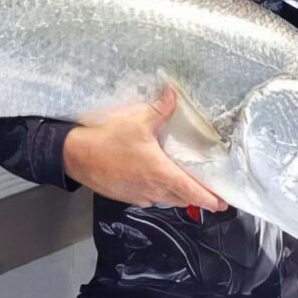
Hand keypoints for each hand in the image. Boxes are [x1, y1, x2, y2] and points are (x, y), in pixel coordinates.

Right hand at [64, 85, 227, 210]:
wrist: (75, 155)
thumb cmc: (108, 138)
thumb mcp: (137, 118)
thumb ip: (160, 108)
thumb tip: (173, 92)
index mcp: (161, 172)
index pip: (192, 191)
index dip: (210, 199)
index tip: (223, 204)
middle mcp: (153, 189)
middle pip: (182, 198)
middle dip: (196, 197)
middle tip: (209, 193)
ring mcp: (138, 195)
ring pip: (166, 200)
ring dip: (177, 195)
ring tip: (185, 187)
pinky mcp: (126, 196)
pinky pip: (150, 198)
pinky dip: (159, 193)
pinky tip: (156, 183)